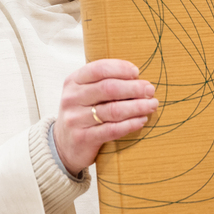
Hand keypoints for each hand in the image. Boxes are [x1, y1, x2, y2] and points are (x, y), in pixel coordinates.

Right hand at [52, 59, 158, 175]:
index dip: (120, 69)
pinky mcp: (83, 137)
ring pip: (113, 110)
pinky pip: (112, 129)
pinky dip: (130, 124)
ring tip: (151, 105)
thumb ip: (102, 83)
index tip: (137, 72)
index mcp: (73, 82)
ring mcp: (76, 119)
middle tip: (150, 90)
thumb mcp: (83, 93)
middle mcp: (72, 98)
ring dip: (137, 107)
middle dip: (134, 88)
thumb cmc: (80, 114)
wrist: (63, 145)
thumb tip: (136, 77)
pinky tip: (141, 120)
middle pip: (108, 88)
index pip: (99, 69)